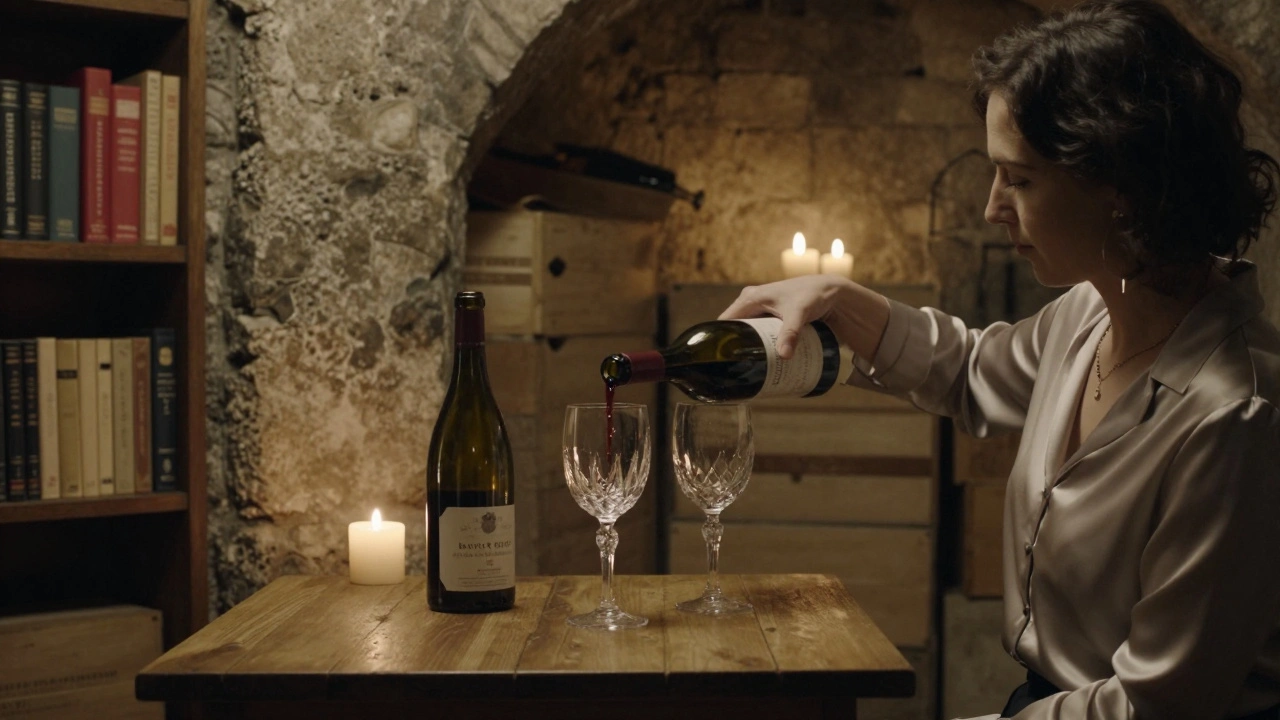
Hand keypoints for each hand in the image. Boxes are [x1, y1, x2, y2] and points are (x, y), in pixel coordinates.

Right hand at [718, 276, 889, 359]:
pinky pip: (756, 331)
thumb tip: (784, 356)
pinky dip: (757, 343)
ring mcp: (759, 308)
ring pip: (746, 331)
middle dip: (734, 347)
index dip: (720, 340)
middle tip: (737, 369)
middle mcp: (750, 301)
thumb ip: (791, 333)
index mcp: (749, 298)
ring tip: (747, 368)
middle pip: (734, 329)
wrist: (831, 290)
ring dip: (746, 346)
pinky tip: (760, 358)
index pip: (724, 322)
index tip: (722, 361)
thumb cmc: (813, 295)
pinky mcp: (769, 315)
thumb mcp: (799, 314)